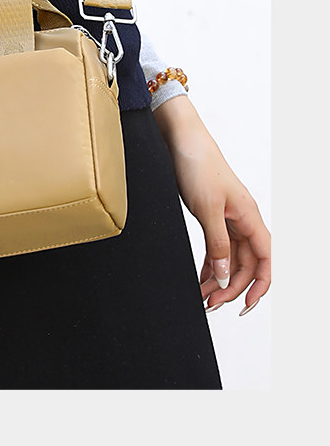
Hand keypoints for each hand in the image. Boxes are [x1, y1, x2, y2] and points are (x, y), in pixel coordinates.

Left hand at [153, 95, 270, 316]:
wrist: (180, 140)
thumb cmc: (198, 166)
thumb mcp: (207, 209)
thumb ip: (217, 244)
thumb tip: (223, 276)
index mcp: (249, 217)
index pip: (264, 259)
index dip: (259, 285)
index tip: (245, 306)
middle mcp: (242, 220)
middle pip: (245, 263)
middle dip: (230, 287)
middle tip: (210, 304)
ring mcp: (227, 218)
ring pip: (229, 258)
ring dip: (218, 278)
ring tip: (203, 297)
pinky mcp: (211, 215)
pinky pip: (216, 247)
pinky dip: (209, 264)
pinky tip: (200, 278)